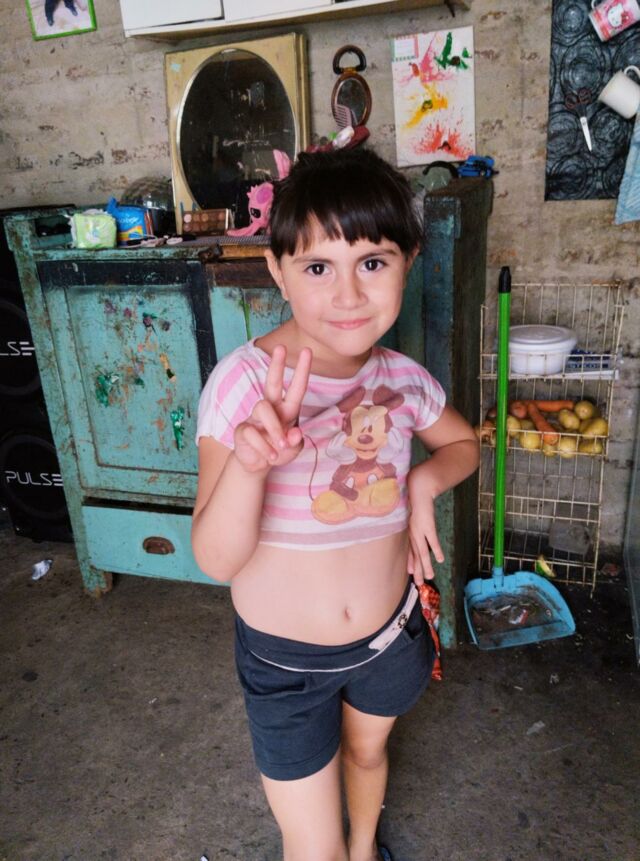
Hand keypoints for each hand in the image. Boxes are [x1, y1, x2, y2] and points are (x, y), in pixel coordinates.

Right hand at [234, 345, 311, 473]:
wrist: (257, 465)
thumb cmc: (278, 451)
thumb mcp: (292, 450)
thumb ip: (296, 442)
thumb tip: (295, 432)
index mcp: (286, 410)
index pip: (296, 388)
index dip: (302, 370)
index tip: (307, 350)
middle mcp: (270, 409)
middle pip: (272, 382)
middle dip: (277, 365)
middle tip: (280, 346)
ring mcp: (255, 417)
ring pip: (263, 408)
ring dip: (274, 428)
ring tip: (281, 446)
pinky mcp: (243, 429)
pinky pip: (253, 432)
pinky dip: (264, 447)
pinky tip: (270, 456)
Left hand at [406, 465, 444, 584]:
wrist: (419, 478)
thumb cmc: (415, 488)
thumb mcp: (413, 503)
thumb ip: (415, 510)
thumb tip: (415, 512)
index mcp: (409, 526)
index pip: (410, 546)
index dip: (411, 560)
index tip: (411, 572)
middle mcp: (412, 528)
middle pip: (415, 552)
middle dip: (417, 569)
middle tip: (418, 584)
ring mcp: (418, 525)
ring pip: (422, 549)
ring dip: (425, 564)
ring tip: (428, 578)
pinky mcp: (426, 521)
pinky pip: (431, 537)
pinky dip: (435, 548)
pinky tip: (440, 559)